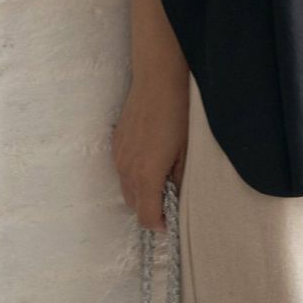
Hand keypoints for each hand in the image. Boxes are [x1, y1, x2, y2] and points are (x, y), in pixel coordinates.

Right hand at [111, 72, 189, 231]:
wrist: (158, 80)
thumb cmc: (178, 113)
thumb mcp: (186, 149)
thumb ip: (180, 177)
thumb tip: (177, 194)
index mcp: (146, 176)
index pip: (146, 216)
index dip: (158, 223)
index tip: (170, 221)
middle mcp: (127, 170)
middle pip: (133, 204)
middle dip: (149, 207)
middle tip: (168, 198)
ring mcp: (118, 156)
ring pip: (126, 186)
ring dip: (140, 190)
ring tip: (160, 177)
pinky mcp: (116, 142)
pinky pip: (122, 168)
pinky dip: (133, 173)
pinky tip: (149, 158)